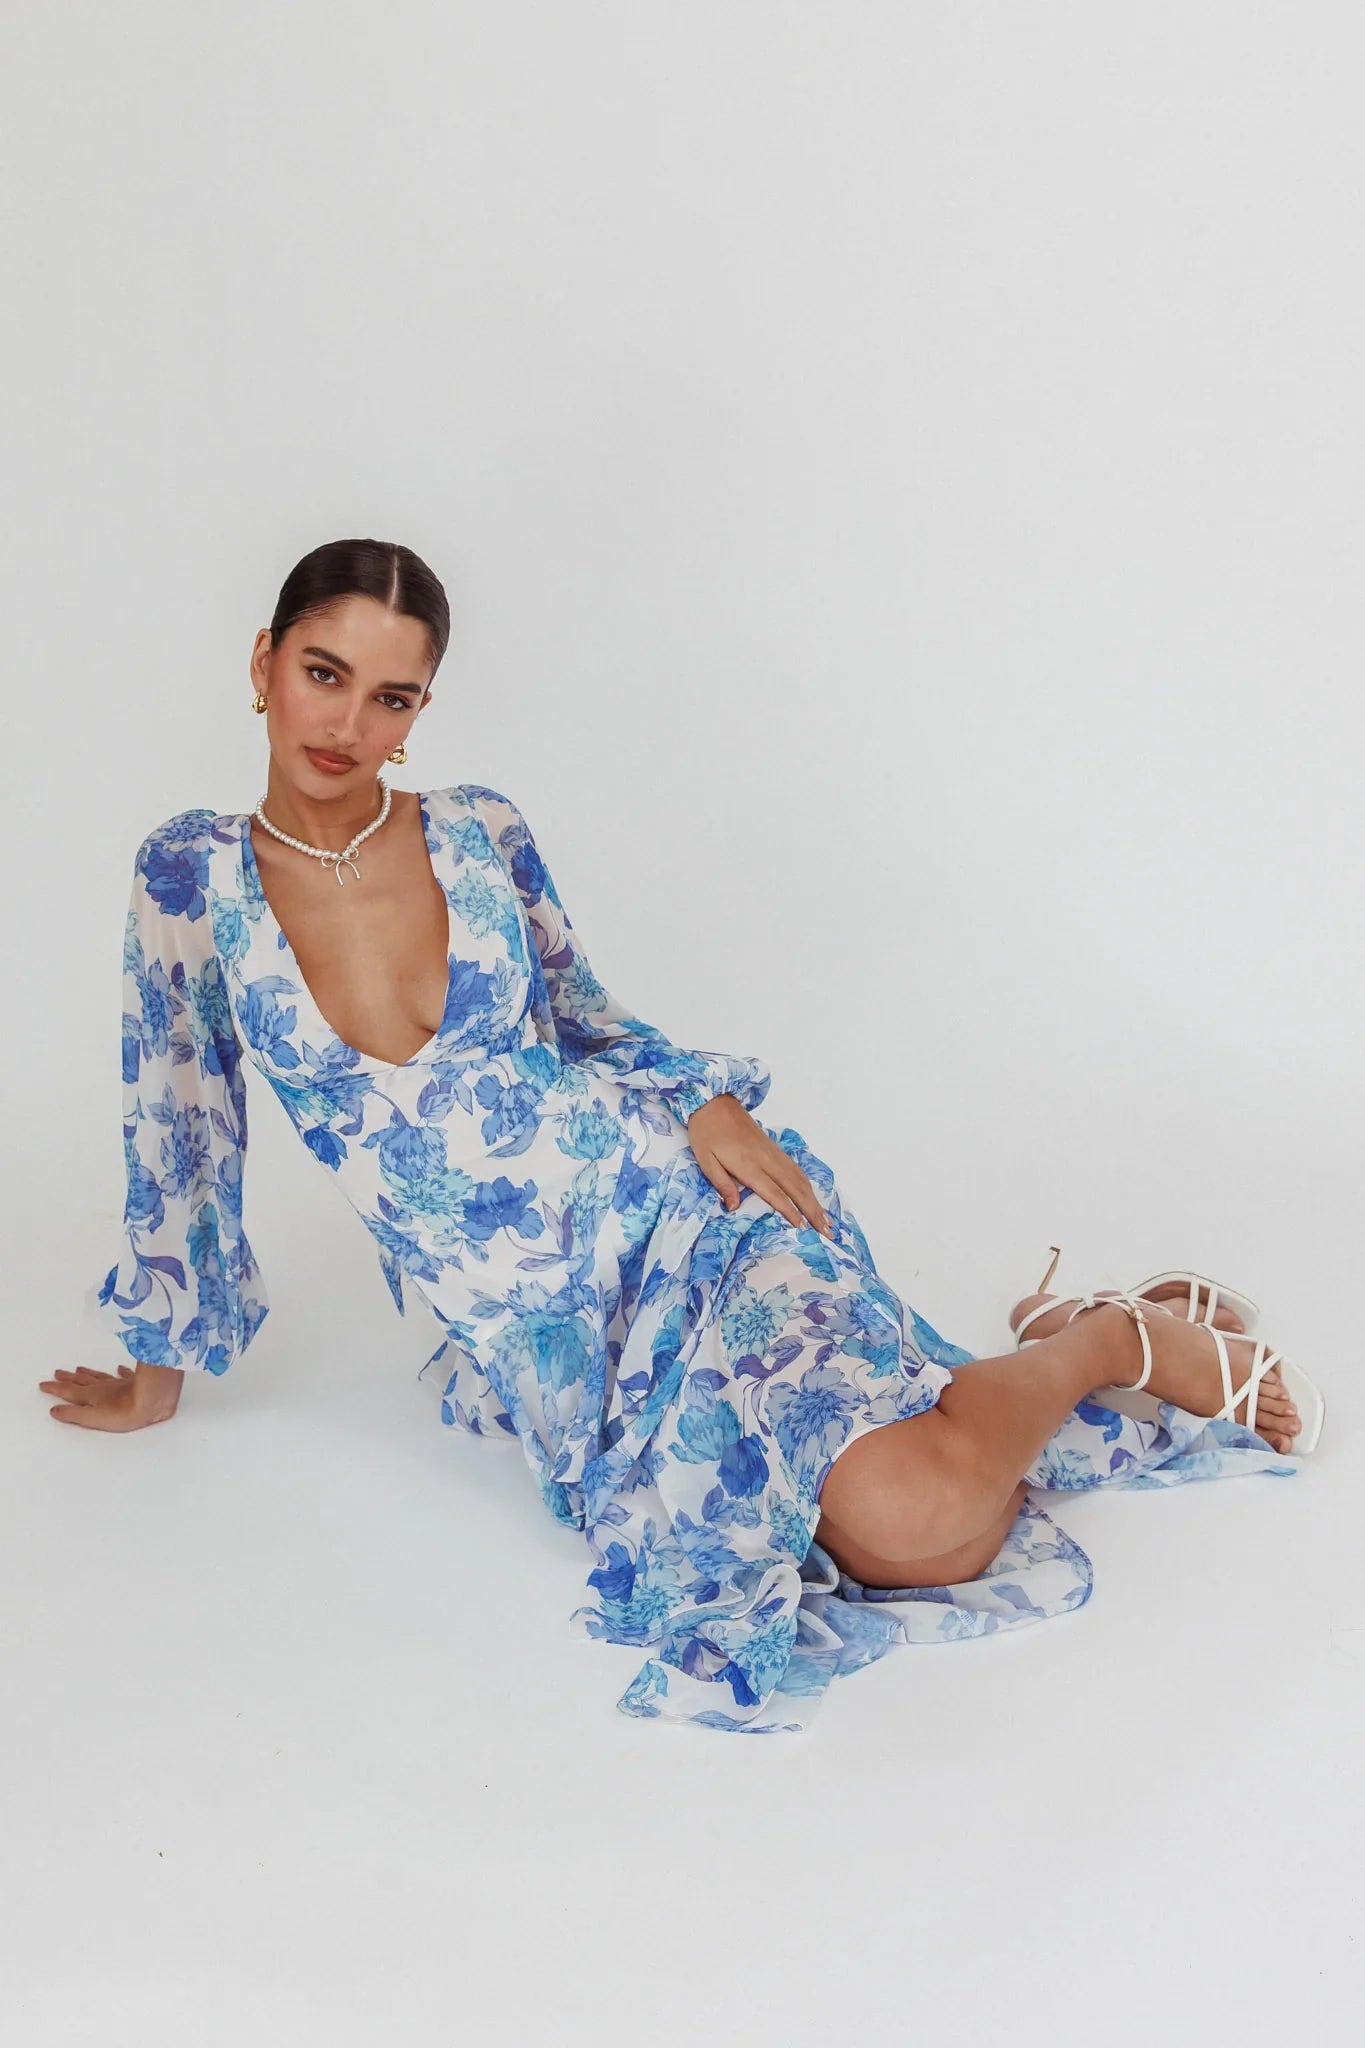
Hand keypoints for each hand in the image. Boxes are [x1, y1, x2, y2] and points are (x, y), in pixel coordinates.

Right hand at [38, 1361, 182, 1430]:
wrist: (153, 1400)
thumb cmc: (124, 1412)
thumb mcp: (92, 1418)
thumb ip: (73, 1414)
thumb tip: (54, 1410)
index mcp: (91, 1396)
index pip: (68, 1391)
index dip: (55, 1388)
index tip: (44, 1384)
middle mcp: (103, 1387)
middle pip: (82, 1381)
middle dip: (68, 1378)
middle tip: (57, 1372)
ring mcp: (119, 1384)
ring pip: (99, 1376)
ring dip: (88, 1373)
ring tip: (79, 1368)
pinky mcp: (136, 1383)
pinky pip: (125, 1375)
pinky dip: (120, 1372)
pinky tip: (119, 1368)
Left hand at [686, 1094, 832, 1235]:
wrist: (714, 1102)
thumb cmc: (706, 1132)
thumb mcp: (706, 1160)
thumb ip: (722, 1184)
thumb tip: (734, 1208)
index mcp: (748, 1165)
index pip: (774, 1192)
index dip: (789, 1210)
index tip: (802, 1227)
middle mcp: (766, 1159)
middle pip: (795, 1188)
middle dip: (812, 1210)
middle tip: (826, 1231)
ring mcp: (773, 1152)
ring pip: (799, 1178)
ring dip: (814, 1199)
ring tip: (825, 1219)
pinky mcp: (774, 1148)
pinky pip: (795, 1169)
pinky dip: (807, 1185)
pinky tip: (812, 1196)